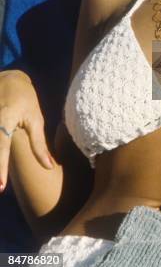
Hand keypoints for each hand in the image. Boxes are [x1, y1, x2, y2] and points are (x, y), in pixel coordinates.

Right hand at [0, 70, 54, 191]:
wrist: (9, 79)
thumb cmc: (26, 101)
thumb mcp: (36, 119)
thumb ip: (39, 145)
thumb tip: (49, 167)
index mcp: (5, 119)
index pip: (2, 147)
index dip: (1, 168)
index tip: (1, 187)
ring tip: (0, 179)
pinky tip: (0, 159)